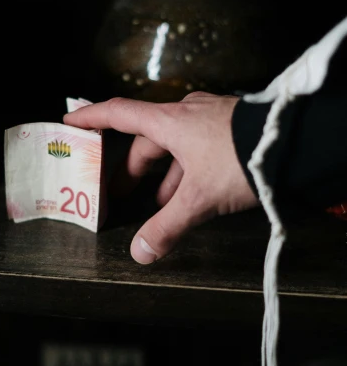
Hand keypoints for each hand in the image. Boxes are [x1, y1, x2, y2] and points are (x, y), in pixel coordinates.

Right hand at [63, 92, 258, 263]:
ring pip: (177, 144)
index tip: (70, 120)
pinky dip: (189, 168)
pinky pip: (199, 145)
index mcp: (169, 121)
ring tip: (161, 203)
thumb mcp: (199, 198)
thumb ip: (167, 226)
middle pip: (148, 138)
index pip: (118, 113)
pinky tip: (196, 191)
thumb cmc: (241, 159)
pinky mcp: (232, 127)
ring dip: (165, 173)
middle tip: (122, 192)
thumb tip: (140, 252)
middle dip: (133, 168)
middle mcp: (187, 113)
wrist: (295, 141)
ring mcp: (211, 117)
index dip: (91, 118)